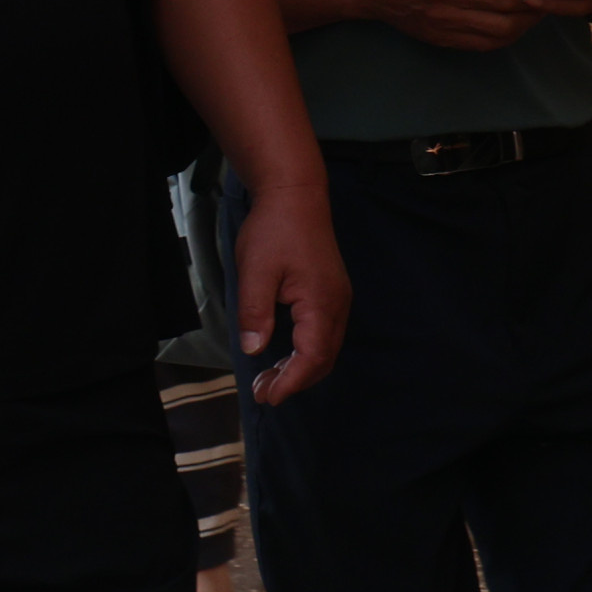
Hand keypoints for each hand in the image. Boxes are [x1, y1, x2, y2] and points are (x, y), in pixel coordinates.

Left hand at [227, 178, 348, 405]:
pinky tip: (281, 355)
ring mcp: (337, 298)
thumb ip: (255, 312)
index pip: (313, 356)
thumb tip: (254, 350)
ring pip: (324, 348)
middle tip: (262, 393)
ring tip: (267, 380)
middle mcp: (337, 304)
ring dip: (298, 368)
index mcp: (321, 302)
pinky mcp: (330, 293)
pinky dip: (304, 351)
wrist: (294, 195)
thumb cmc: (274, 229)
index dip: (292, 381)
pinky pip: (322, 333)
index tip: (269, 397)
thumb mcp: (255, 271)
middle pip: (323, 358)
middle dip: (294, 380)